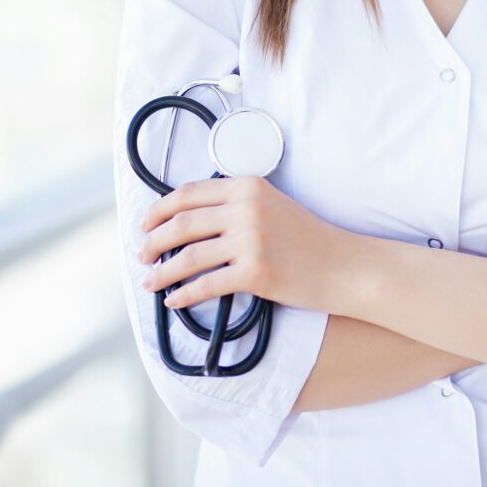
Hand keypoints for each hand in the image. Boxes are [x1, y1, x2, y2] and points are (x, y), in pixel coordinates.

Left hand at [136, 176, 358, 311]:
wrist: (344, 265)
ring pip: (189, 257)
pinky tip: (174, 299)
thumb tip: (190, 219)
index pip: (189, 194)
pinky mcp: (256, 273)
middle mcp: (248, 209)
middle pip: (182, 224)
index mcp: (249, 186)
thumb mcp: (274, 205)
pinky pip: (206, 285)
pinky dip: (184, 294)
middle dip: (154, 241)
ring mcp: (251, 241)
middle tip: (142, 254)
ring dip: (162, 271)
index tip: (145, 224)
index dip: (159, 210)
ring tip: (150, 281)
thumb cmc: (309, 239)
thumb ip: (237, 204)